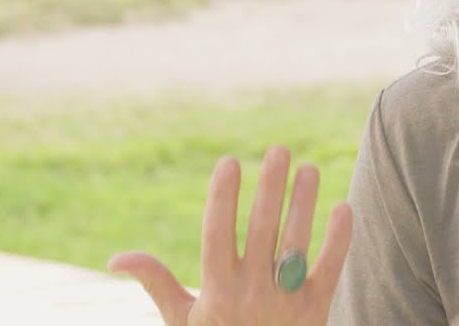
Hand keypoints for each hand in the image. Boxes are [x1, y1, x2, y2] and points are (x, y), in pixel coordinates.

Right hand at [108, 146, 352, 325]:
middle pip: (262, 231)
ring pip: (296, 244)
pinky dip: (339, 240)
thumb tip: (115, 259)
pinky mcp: (315, 311)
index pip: (217, 235)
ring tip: (308, 168)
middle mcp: (250, 294)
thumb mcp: (182, 321)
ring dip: (303, 204)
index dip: (222, 198)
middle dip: (270, 188)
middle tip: (279, 150)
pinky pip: (330, 270)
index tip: (228, 161)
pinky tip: (343, 208)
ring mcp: (284, 302)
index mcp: (216, 291)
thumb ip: (157, 284)